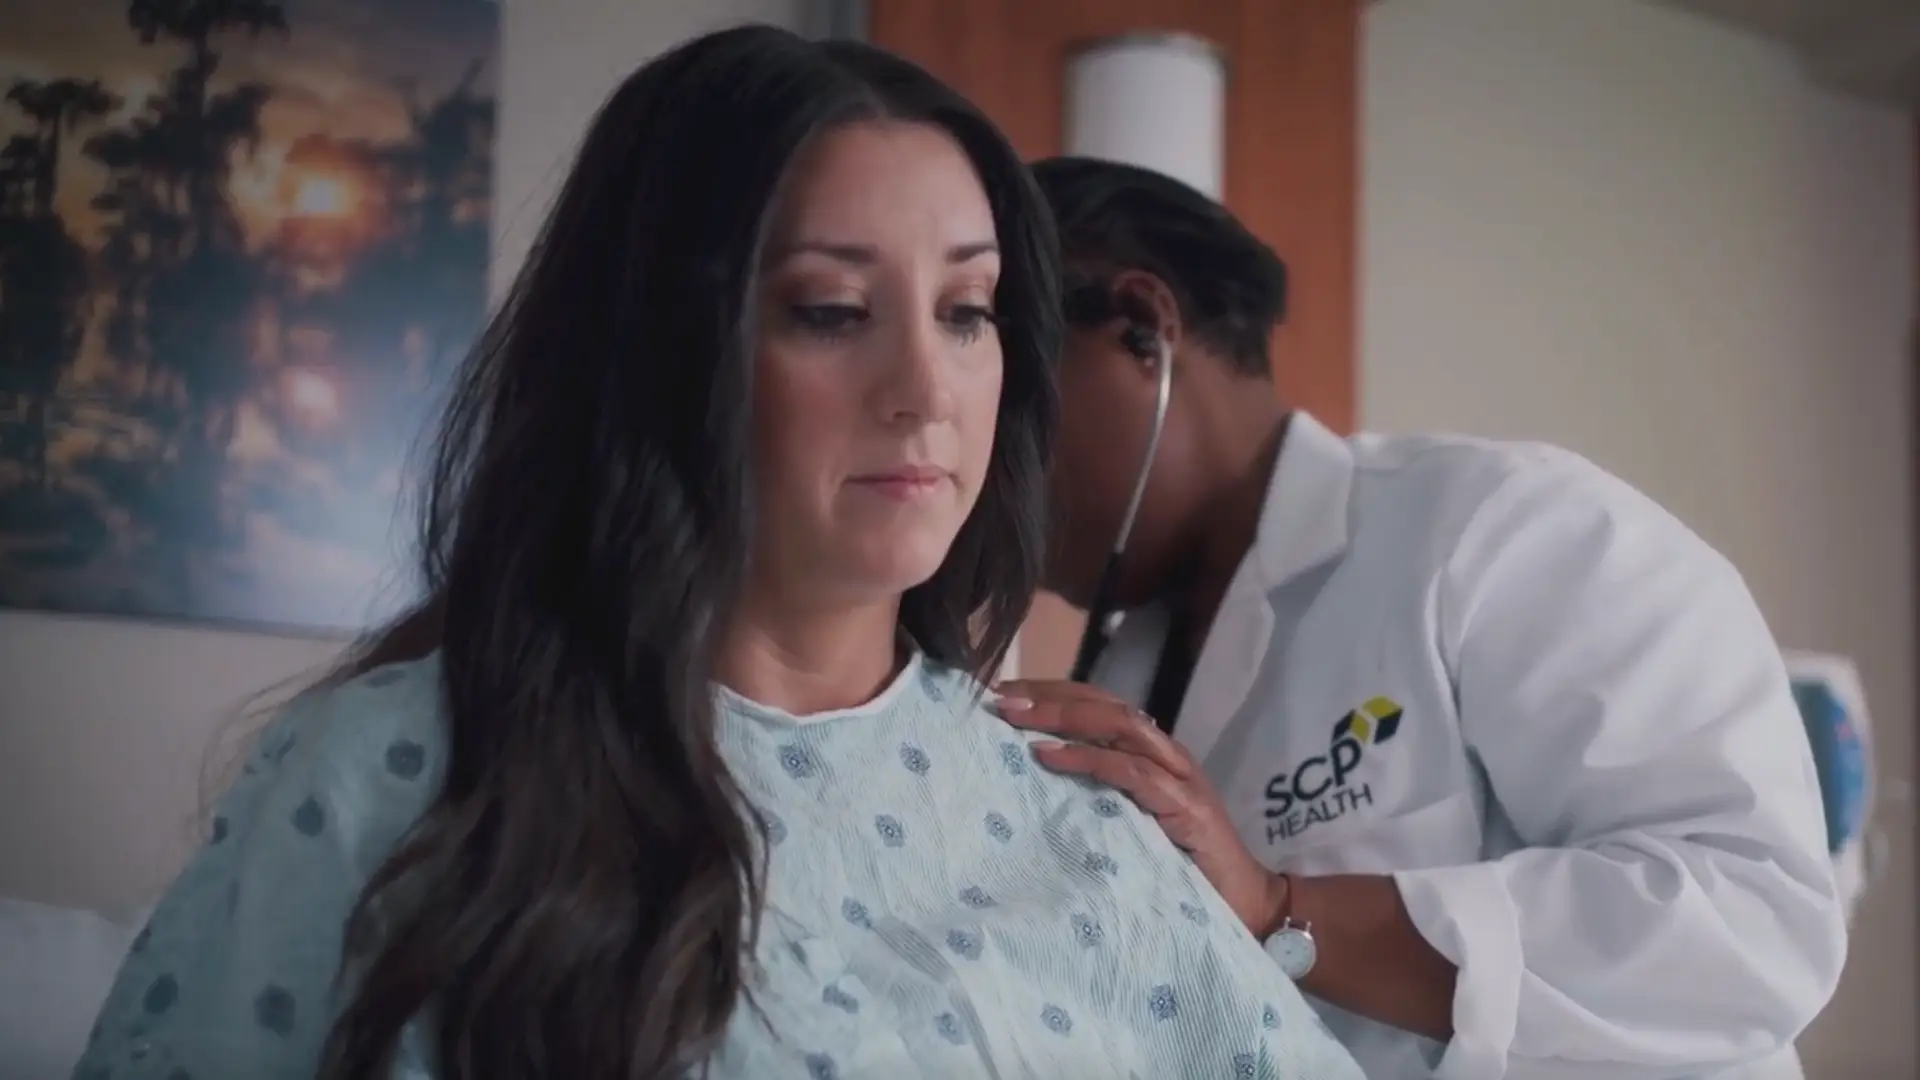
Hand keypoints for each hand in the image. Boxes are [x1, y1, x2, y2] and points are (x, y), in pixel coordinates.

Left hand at [994, 678, 1289, 938]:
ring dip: (1062, 717)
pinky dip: (1087, 758)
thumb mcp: (1131, 824)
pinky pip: (1131, 771)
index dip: (1053, 692)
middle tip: (999, 699)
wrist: (1246, 905)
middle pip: (1104, 704)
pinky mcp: (1187, 807)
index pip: (1099, 703)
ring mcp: (1180, 777)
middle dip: (1049, 696)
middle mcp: (1167, 755)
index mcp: (1153, 754)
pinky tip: (1049, 756)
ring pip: (1118, 725)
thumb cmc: (1183, 869)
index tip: (1003, 695)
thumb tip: (1035, 782)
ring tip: (1016, 718)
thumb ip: (1099, 797)